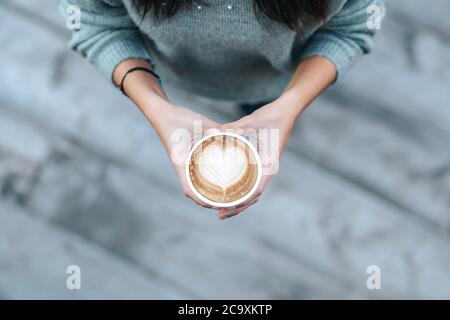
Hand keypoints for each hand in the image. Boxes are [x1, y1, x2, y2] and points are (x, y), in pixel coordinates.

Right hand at [146, 101, 220, 207]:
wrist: (160, 111)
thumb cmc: (175, 117)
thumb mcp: (196, 121)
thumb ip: (214, 127)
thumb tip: (231, 133)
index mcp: (180, 162)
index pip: (189, 190)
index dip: (202, 200)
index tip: (215, 205)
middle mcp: (180, 165)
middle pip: (192, 191)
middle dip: (207, 200)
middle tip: (225, 202)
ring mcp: (182, 163)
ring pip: (193, 184)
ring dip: (205, 192)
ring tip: (223, 194)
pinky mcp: (184, 158)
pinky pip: (194, 174)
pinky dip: (204, 180)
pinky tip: (217, 178)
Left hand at [218, 94, 302, 218]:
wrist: (288, 109)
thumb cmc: (273, 115)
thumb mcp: (251, 122)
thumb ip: (231, 128)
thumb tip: (210, 132)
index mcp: (269, 163)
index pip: (258, 189)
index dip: (243, 201)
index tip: (229, 208)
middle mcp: (268, 168)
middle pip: (253, 196)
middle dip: (238, 208)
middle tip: (220, 215)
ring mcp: (265, 166)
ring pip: (252, 190)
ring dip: (239, 201)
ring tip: (221, 209)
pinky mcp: (261, 162)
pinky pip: (251, 180)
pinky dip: (240, 188)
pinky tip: (228, 190)